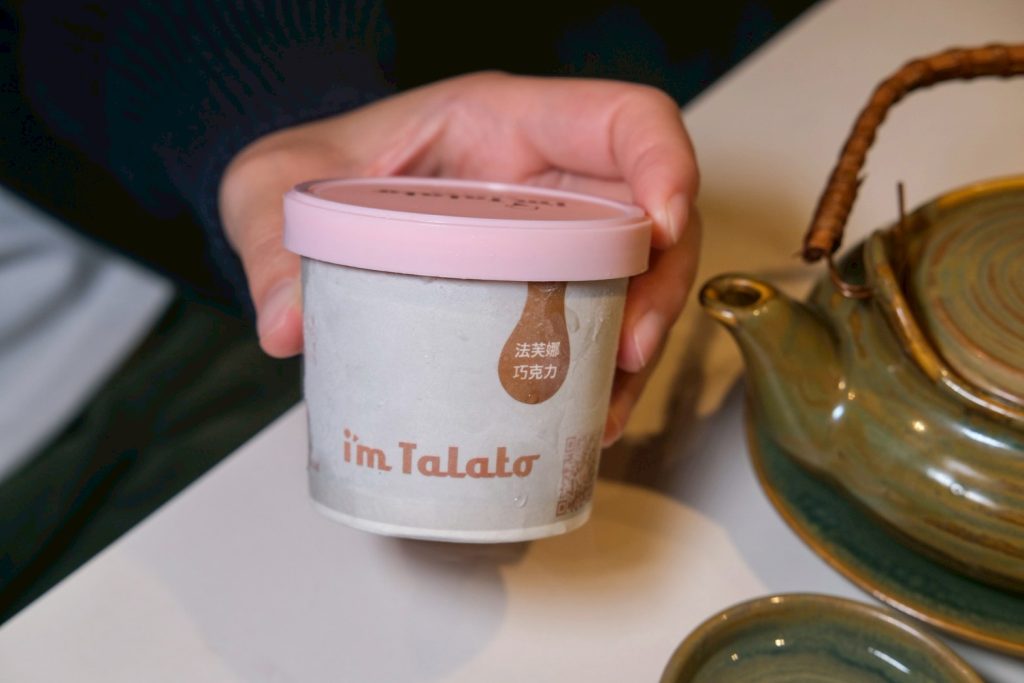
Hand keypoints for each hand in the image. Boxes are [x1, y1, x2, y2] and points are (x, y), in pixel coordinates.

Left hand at [219, 71, 699, 444]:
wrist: (312, 205)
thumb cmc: (315, 170)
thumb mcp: (278, 186)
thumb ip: (275, 238)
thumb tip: (287, 324)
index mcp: (503, 124)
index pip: (621, 119)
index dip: (663, 164)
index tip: (660, 230)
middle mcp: (545, 181)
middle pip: (650, 217)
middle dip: (660, 286)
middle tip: (627, 350)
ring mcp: (550, 239)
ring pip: (635, 283)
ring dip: (635, 348)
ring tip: (601, 412)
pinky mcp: (537, 292)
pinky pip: (592, 327)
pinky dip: (596, 378)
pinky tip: (576, 423)